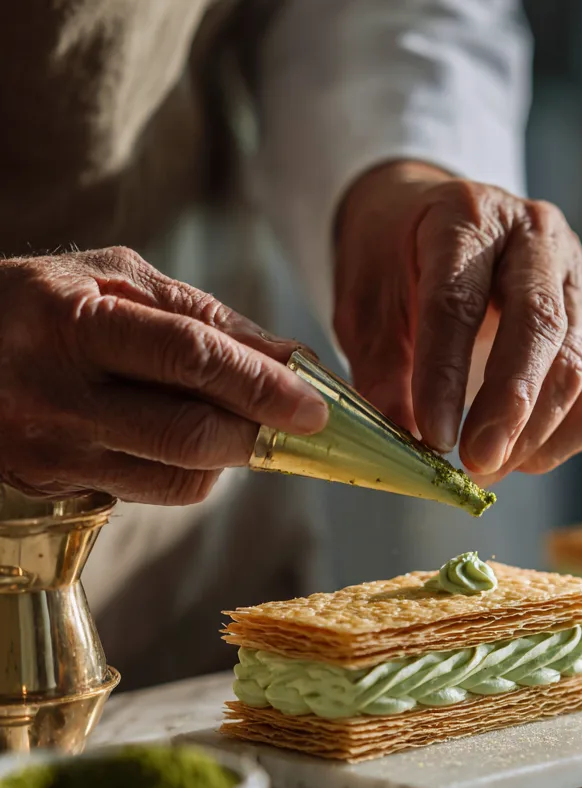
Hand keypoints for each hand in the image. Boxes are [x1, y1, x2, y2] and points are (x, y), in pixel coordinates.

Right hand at [0, 247, 327, 503]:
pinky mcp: (53, 485)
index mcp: (72, 320)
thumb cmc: (43, 305)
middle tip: (297, 421)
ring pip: (178, 474)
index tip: (314, 405)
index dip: (262, 385)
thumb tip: (290, 358)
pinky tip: (185, 438)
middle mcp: (57, 393)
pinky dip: (193, 470)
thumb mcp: (114, 280)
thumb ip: (203, 316)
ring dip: (231, 453)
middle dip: (258, 432)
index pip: (189, 358)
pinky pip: (153, 491)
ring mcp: (52, 448)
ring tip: (236, 420)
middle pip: (188, 433)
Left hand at [333, 161, 581, 482]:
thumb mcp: (365, 300)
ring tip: (487, 468)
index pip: (459, 301)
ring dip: (535, 432)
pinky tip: (524, 456)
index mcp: (466, 217)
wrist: (435, 220)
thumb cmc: (396, 259)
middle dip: (509, 407)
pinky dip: (567, 436)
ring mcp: (576, 280)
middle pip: (538, 326)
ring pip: (575, 365)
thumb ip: (380, 366)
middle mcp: (536, 238)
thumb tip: (403, 438)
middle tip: (476, 462)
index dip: (445, 374)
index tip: (432, 436)